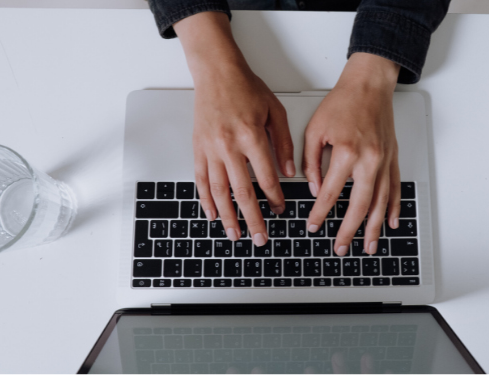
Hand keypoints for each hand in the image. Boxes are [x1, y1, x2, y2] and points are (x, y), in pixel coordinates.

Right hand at [175, 12, 294, 245]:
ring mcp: (210, 149)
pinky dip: (206, 200)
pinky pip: (201, 180)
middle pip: (242, 192)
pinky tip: (213, 214)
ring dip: (228, 216)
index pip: (265, 177)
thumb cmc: (246, 88)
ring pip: (219, 191)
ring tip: (235, 234)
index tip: (280, 209)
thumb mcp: (275, 111)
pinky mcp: (198, 149)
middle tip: (259, 237)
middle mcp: (228, 146)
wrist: (216, 72)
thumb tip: (289, 172)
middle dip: (252, 218)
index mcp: (250, 136)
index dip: (274, 197)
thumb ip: (283, 143)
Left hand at [303, 53, 401, 255]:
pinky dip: (393, 208)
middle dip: (348, 231)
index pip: (330, 193)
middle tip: (340, 247)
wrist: (369, 85)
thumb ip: (310, 161)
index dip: (319, 213)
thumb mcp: (315, 129)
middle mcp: (369, 160)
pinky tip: (390, 223)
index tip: (312, 225)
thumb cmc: (343, 103)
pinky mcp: (392, 159)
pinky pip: (394, 189)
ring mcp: (384, 161)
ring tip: (368, 247)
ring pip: (380, 203)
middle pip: (359, 206)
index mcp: (346, 152)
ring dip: (374, 228)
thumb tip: (314, 188)